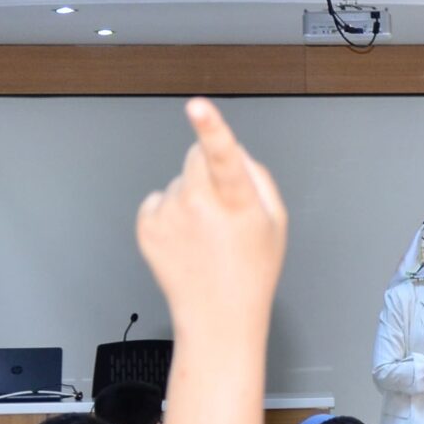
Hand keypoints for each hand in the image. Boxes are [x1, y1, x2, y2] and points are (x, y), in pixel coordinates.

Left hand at [137, 99, 286, 336]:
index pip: (225, 157)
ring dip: (190, 196)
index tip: (197, 106)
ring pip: (178, 180)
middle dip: (208, 170)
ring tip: (205, 235)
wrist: (217, 317)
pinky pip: (158, 200)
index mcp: (238, 203)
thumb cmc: (250, 271)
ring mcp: (169, 218)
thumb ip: (258, 177)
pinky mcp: (147, 227)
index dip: (212, 128)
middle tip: (223, 207)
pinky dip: (170, 213)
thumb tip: (234, 150)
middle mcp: (199, 208)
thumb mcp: (276, 223)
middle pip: (195, 156)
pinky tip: (185, 240)